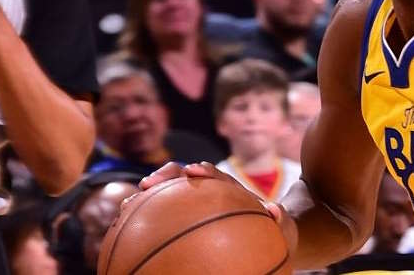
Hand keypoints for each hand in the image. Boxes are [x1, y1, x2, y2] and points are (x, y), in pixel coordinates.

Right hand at [139, 162, 298, 255]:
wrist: (270, 242)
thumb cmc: (277, 233)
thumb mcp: (285, 228)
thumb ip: (281, 219)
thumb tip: (274, 210)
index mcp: (230, 191)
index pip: (215, 176)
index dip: (204, 171)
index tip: (193, 171)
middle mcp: (209, 195)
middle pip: (183, 178)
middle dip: (165, 176)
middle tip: (148, 184)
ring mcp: (195, 208)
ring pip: (167, 198)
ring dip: (148, 199)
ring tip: (128, 206)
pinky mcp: (184, 223)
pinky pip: (163, 224)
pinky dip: (147, 226)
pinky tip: (129, 234)